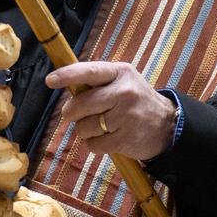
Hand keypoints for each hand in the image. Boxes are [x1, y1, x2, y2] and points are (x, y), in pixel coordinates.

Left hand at [47, 61, 177, 160]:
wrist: (167, 125)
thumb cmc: (136, 101)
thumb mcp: (123, 81)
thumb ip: (97, 82)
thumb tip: (64, 86)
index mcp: (121, 73)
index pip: (89, 72)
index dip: (67, 76)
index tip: (50, 81)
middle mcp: (124, 92)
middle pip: (81, 104)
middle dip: (70, 113)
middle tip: (72, 115)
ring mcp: (126, 116)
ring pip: (84, 126)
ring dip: (85, 130)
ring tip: (99, 127)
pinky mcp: (125, 139)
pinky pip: (93, 144)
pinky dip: (93, 144)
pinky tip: (105, 139)